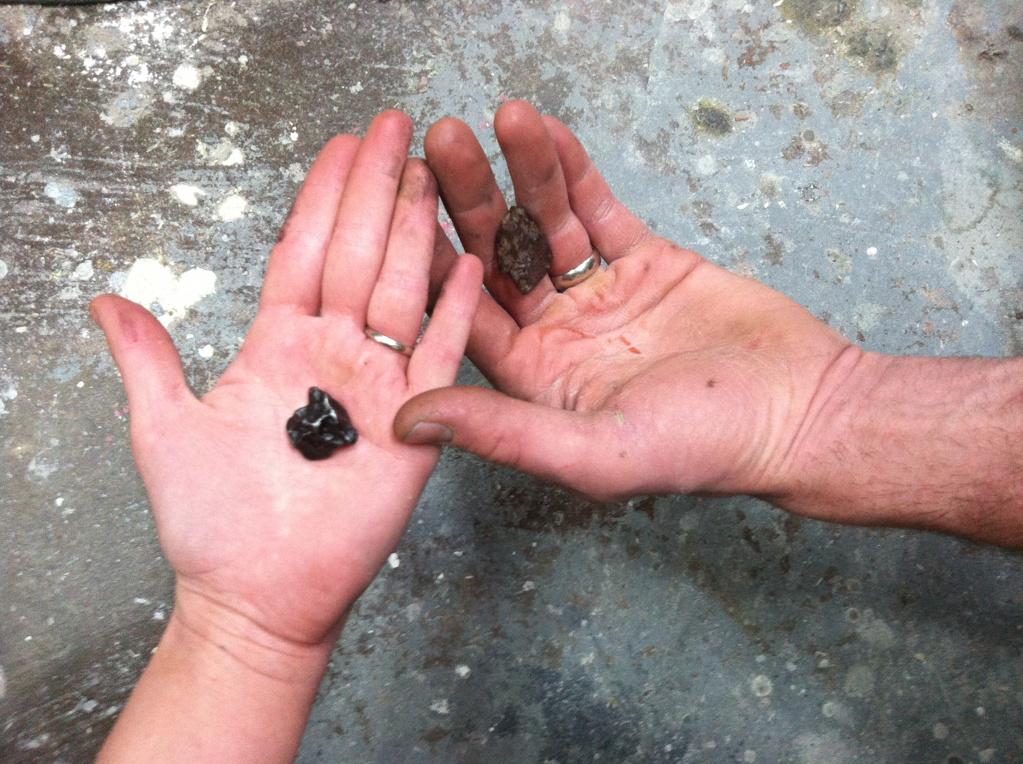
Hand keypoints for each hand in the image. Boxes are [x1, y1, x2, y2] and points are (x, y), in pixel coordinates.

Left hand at [92, 111, 481, 652]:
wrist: (260, 592)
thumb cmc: (211, 523)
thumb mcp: (162, 428)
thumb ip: (146, 358)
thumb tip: (105, 300)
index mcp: (277, 345)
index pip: (304, 252)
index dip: (321, 198)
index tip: (340, 146)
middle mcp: (332, 354)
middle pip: (358, 255)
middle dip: (374, 188)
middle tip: (395, 128)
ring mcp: (378, 383)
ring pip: (402, 289)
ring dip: (415, 230)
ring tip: (427, 173)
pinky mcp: (416, 419)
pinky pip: (444, 354)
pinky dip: (458, 310)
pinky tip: (469, 262)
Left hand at [396, 101, 857, 507]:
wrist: (801, 412)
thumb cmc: (704, 447)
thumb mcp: (594, 452)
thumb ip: (502, 433)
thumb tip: (405, 423)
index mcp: (532, 383)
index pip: (466, 314)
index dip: (433, 261)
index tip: (401, 208)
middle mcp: (556, 336)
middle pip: (498, 257)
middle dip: (470, 198)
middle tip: (442, 140)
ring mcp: (598, 295)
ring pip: (545, 223)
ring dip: (521, 170)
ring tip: (500, 115)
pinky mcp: (643, 261)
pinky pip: (598, 208)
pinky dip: (573, 170)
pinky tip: (545, 131)